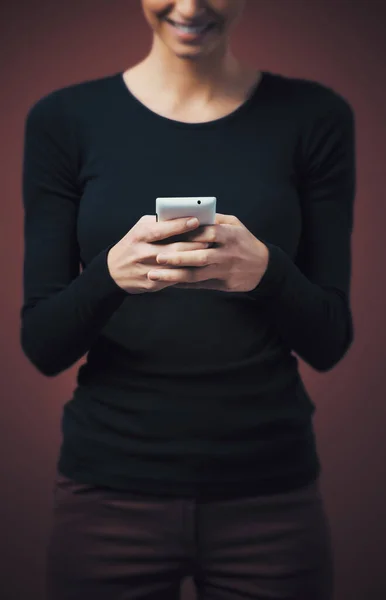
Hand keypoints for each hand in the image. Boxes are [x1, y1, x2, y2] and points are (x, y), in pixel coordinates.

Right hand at [107, 215, 208, 293]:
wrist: (114, 271)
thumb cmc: (132, 244)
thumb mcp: (140, 229)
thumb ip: (159, 223)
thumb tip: (183, 218)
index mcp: (140, 236)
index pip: (162, 230)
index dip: (180, 225)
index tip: (196, 220)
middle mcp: (143, 253)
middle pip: (174, 249)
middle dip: (194, 244)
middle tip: (210, 238)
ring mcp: (148, 270)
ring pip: (177, 265)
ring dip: (195, 259)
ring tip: (209, 253)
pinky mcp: (152, 284)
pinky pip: (174, 278)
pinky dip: (188, 272)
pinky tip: (199, 267)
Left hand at [148, 213, 269, 291]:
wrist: (263, 267)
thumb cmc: (244, 241)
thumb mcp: (235, 225)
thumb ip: (215, 219)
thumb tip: (191, 213)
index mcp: (230, 235)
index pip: (207, 233)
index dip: (188, 234)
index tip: (168, 234)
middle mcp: (227, 254)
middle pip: (199, 256)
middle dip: (177, 257)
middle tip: (156, 257)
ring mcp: (224, 270)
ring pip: (196, 274)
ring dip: (174, 275)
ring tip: (154, 274)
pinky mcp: (223, 284)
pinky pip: (199, 285)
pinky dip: (182, 284)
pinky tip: (167, 283)